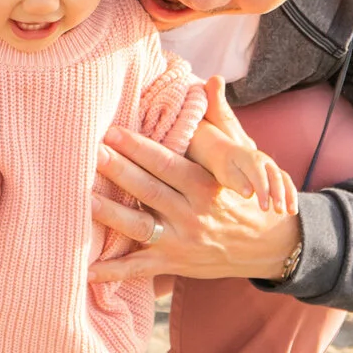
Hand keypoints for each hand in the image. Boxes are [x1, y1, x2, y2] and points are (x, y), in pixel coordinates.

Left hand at [90, 84, 302, 284]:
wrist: (268, 245)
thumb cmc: (243, 194)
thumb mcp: (242, 157)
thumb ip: (221, 119)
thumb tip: (212, 80)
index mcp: (205, 186)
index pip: (167, 163)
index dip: (139, 147)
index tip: (112, 132)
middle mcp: (193, 214)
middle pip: (149, 191)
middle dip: (119, 172)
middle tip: (91, 154)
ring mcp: (182, 242)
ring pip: (140, 227)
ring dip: (111, 215)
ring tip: (84, 200)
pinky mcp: (174, 264)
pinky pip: (139, 269)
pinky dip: (113, 272)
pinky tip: (86, 271)